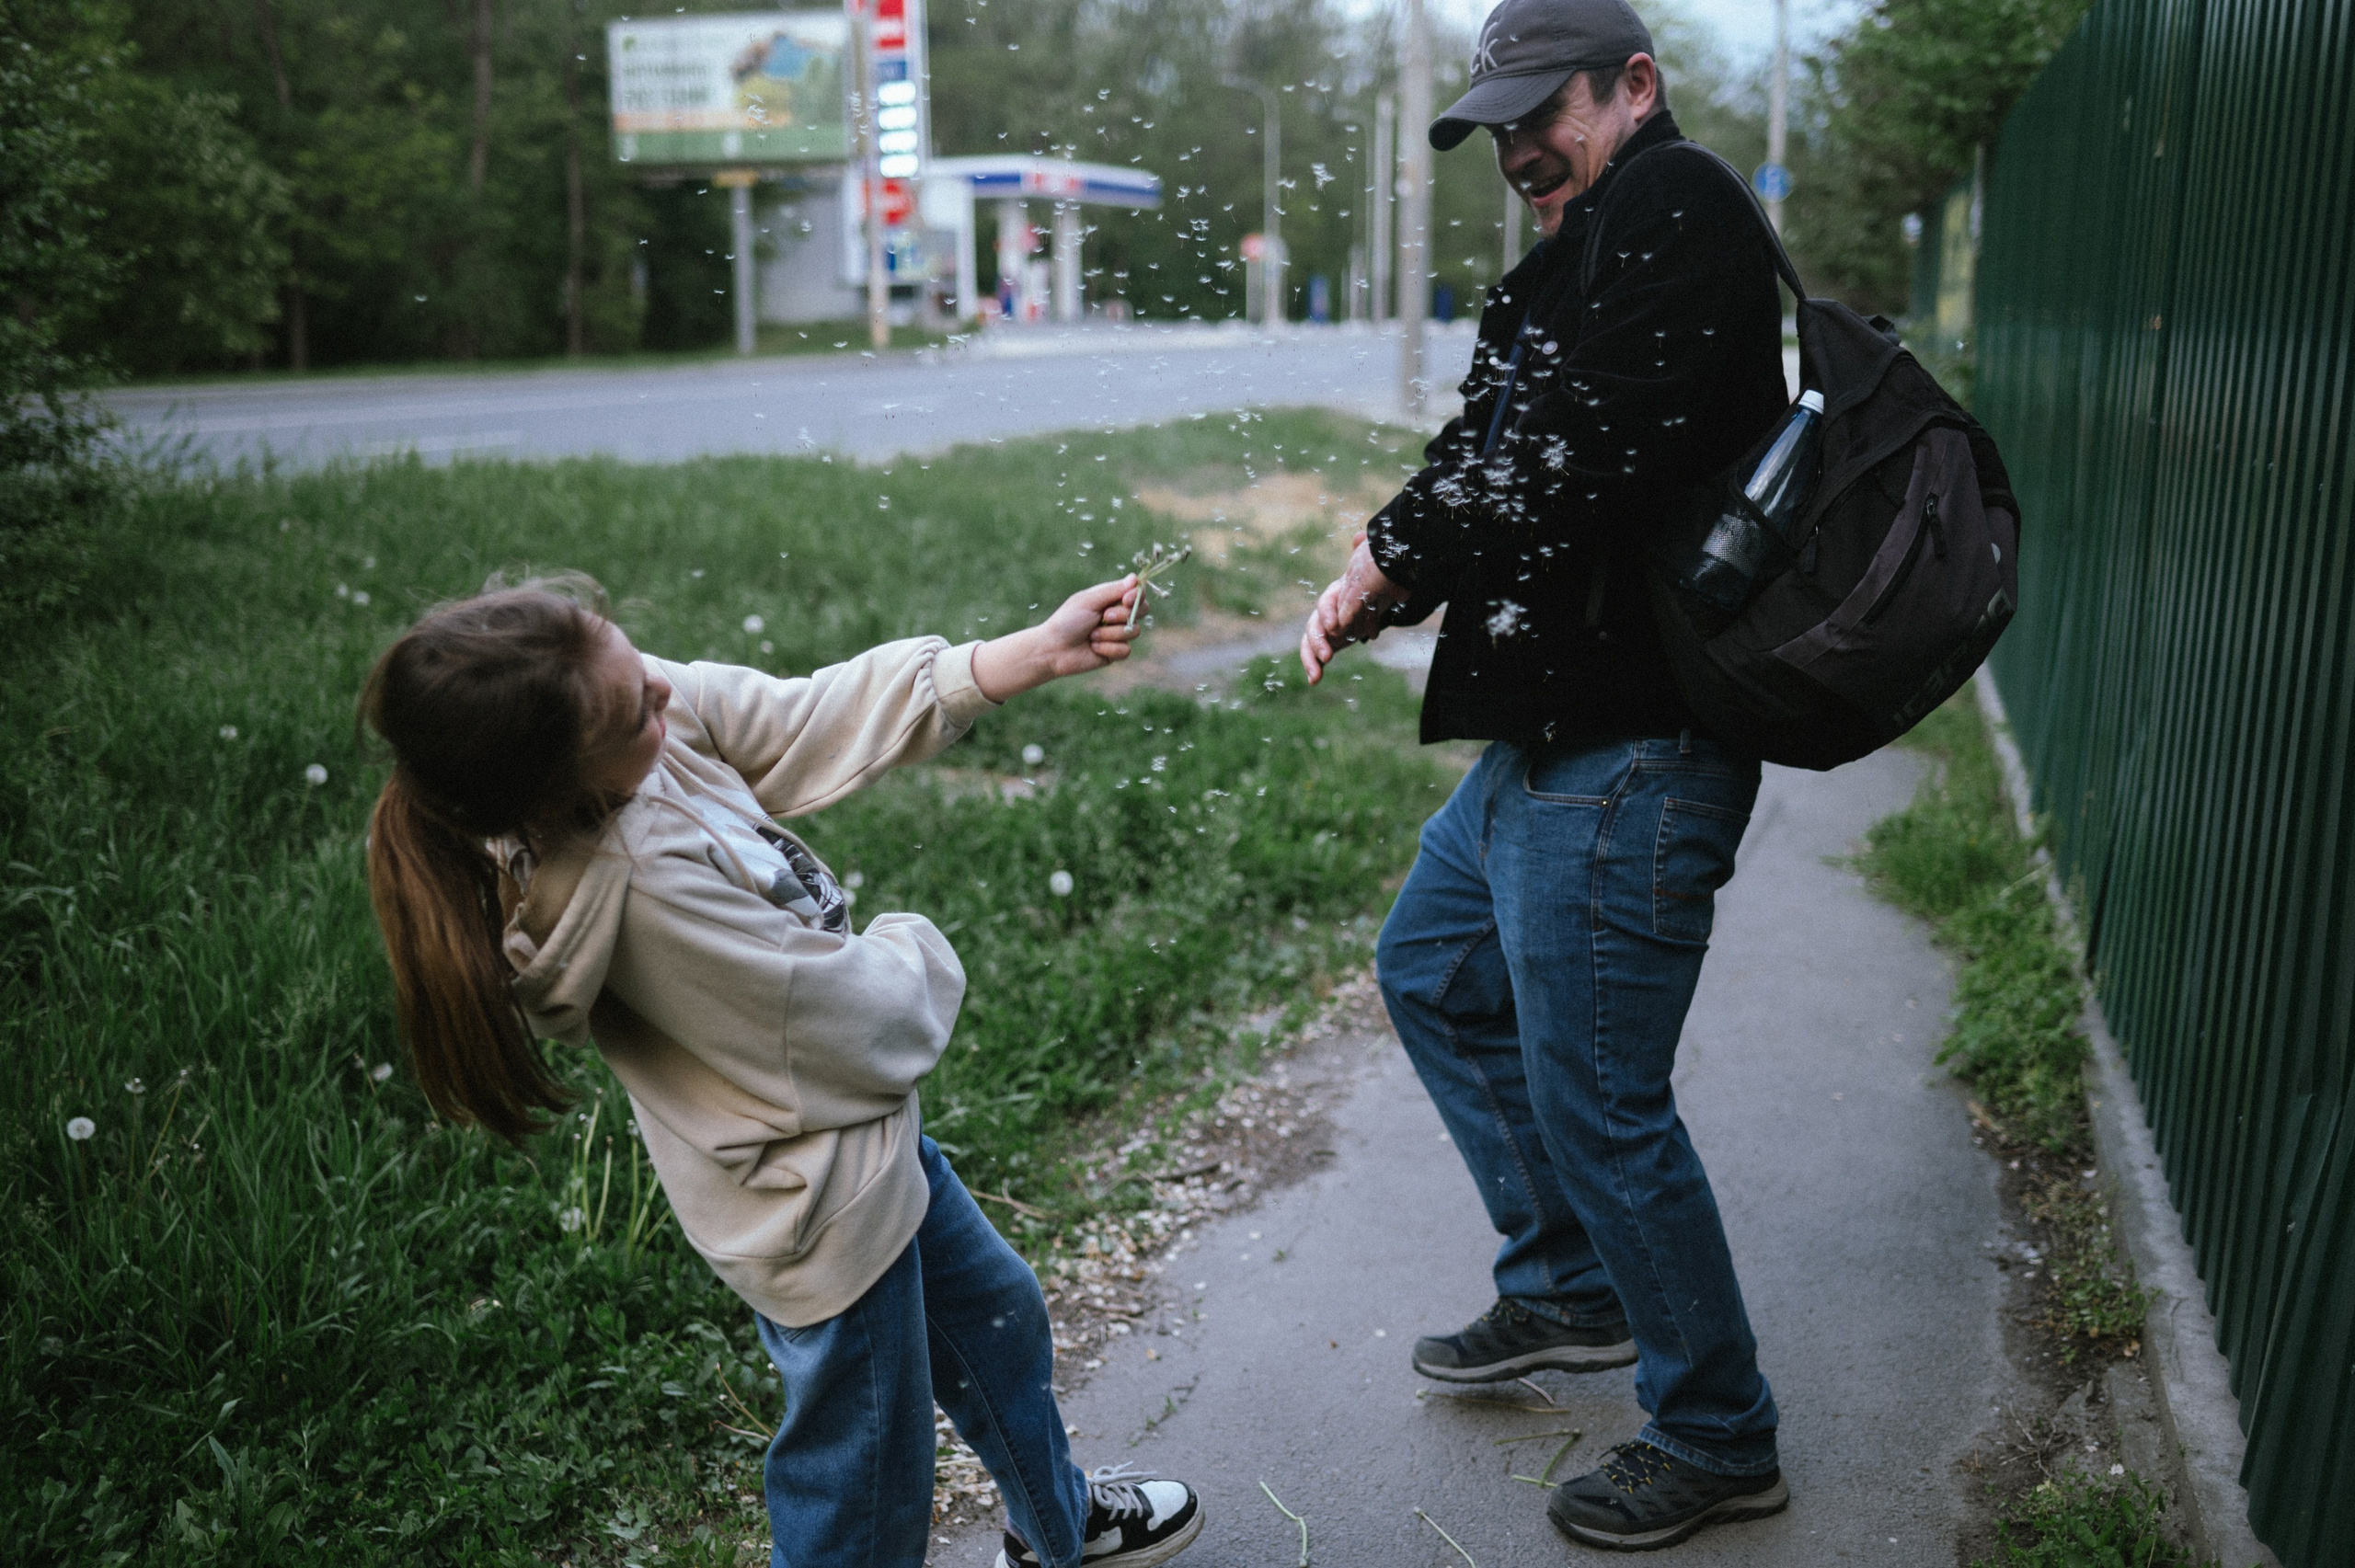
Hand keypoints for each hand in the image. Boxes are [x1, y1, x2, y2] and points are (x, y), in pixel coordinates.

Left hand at [972, 575, 1142, 700]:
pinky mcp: (1115, 652)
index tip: (1126, 599)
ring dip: (1110, 633)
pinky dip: (1108, 648)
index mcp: (1110, 599)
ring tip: (1091, 636)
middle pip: (1142, 611)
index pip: (1137, 593)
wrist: (1053, 649)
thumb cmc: (1067, 621)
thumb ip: (1113, 591)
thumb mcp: (1089, 601)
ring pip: (1134, 631)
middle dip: (1123, 615)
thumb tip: (1135, 578)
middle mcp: (1117, 615)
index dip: (1137, 596)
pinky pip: (1125, 650)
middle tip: (1105, 616)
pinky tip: (1093, 648)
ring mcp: (1117, 634)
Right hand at [1299, 534, 1403, 685]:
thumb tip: (1359, 536)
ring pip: (1310, 643)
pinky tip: (1315, 681)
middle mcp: (1325, 611)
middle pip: (1313, 626)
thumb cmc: (1373, 580)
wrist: (1376, 591)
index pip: (1325, 603)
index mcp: (1336, 593)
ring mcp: (1325, 629)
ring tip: (1316, 677)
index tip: (1335, 628)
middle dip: (1318, 642)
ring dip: (1311, 659)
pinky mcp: (1328, 643)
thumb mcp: (1374, 570)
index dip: (1328, 614)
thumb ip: (1365, 554)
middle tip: (1328, 656)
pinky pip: (1316, 656)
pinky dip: (1314, 668)